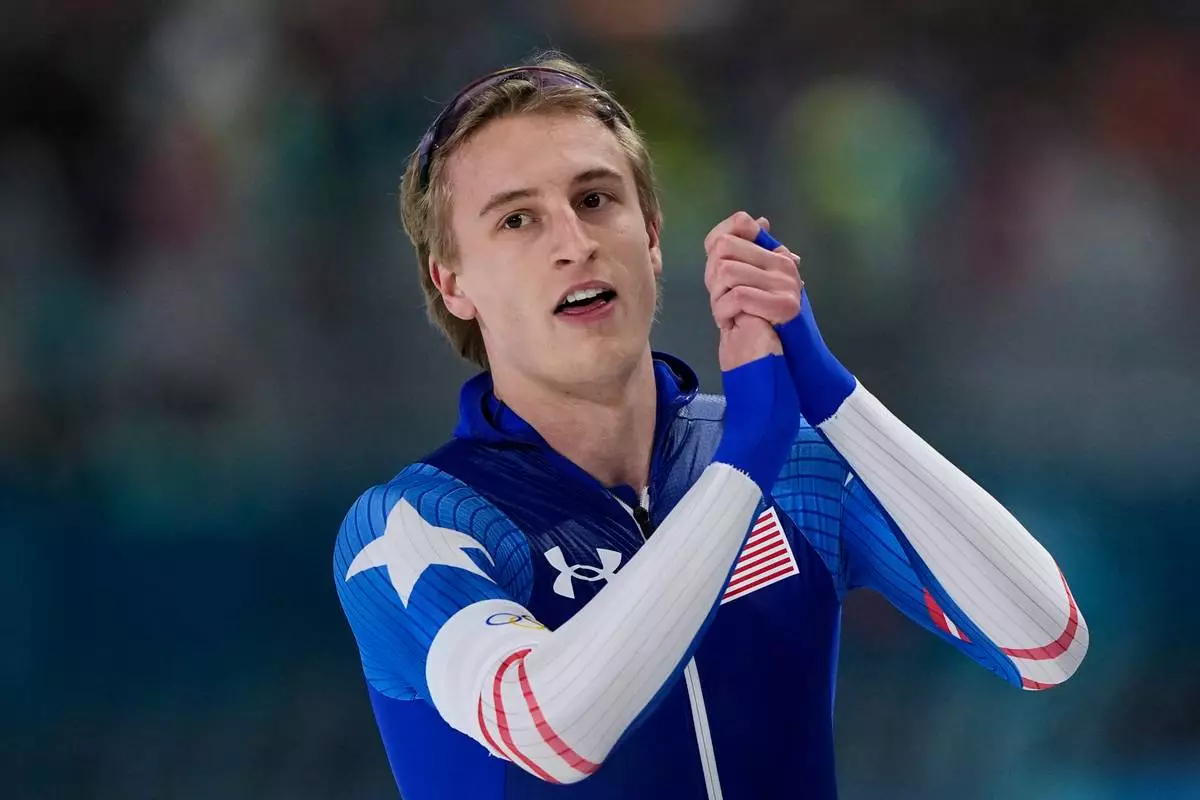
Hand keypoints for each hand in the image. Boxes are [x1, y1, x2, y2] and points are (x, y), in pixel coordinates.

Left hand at [703, 212, 803, 370]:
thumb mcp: (747, 286)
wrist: (774, 362)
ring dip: (716, 298)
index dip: (716, 244)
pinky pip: (737, 296)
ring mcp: (786, 283)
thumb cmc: (758, 325)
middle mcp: (784, 264)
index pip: (739, 224)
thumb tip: (754, 221)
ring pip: (726, 271)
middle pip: (724, 247)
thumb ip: (745, 257)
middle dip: (712, 276)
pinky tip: (730, 323)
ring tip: (727, 313)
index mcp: (775, 254)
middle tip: (721, 299)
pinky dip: (724, 312)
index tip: (718, 275)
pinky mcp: (784, 305)